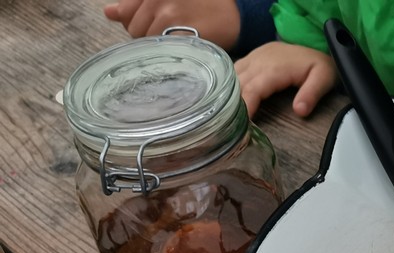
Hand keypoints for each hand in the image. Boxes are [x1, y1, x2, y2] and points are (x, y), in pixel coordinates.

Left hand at [103, 0, 240, 49]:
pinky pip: (161, 51)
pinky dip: (168, 55)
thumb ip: (134, 5)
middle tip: (171, 35)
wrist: (233, 15)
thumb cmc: (200, 6)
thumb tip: (109, 13)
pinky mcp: (180, 34)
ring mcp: (168, 16)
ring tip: (177, 43)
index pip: (127, 14)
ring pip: (146, 43)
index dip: (139, 25)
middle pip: (134, 30)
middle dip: (147, 36)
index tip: (157, 27)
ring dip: (158, 48)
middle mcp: (157, 0)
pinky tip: (179, 51)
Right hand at [234, 42, 337, 117]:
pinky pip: (235, 69)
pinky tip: (228, 98)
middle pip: (239, 83)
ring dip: (228, 94)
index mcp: (275, 68)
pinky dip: (230, 84)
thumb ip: (312, 94)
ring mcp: (254, 56)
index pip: (254, 88)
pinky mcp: (252, 56)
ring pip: (233, 75)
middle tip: (231, 125)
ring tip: (228, 115)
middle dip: (233, 104)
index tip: (241, 123)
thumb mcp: (324, 79)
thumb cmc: (320, 66)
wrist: (316, 46)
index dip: (245, 105)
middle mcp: (260, 60)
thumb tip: (299, 111)